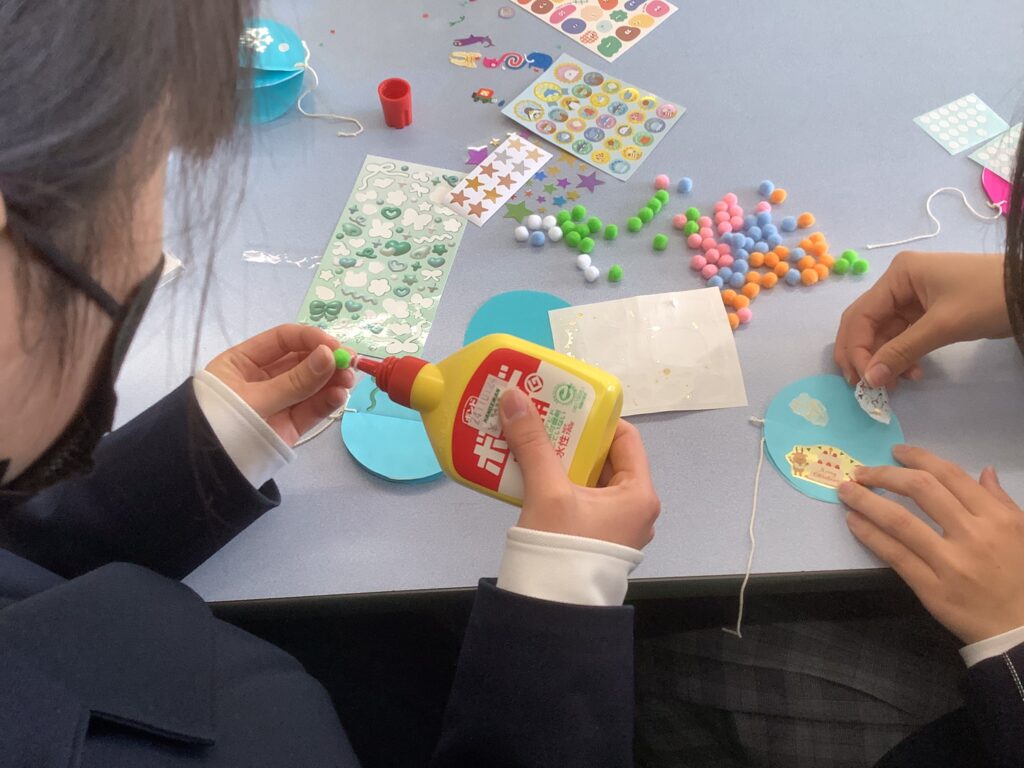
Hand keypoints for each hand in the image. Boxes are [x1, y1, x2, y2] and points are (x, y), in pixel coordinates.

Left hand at [205, 324, 354, 445]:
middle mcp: (263, 378)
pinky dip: (327, 402)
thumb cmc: (221, 423)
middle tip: (350, 361)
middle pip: (301, 361)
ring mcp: (278, 402)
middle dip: (327, 359)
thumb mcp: (255, 399)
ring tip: (348, 380)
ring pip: (311, 385)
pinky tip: (340, 395)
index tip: (333, 345)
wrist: (209, 472)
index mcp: (244, 362)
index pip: (282, 340)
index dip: (309, 338)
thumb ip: (294, 381)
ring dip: (332, 380)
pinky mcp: (289, 425)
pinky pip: (311, 409)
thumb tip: (329, 356)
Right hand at [499, 389, 659, 549]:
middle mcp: (634, 509)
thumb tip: (514, 395)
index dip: (595, 419)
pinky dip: (556, 485)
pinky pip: (578, 501)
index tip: (564, 407)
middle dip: (570, 438)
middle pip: (603, 458)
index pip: (625, 438)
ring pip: (587, 480)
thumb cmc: (563, 547)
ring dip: (559, 461)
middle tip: (540, 421)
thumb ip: (532, 443)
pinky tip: (528, 474)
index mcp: (639, 493)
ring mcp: (614, 527)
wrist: (552, 611)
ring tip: (529, 442)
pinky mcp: (593, 541)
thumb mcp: (547, 491)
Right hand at [833, 251, 1009, 386]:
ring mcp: (913, 296)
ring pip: (883, 333)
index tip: (865, 382)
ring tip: (895, 385)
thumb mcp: (943, 326)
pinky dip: (902, 356)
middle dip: (863, 356)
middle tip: (864, 387)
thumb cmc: (988, 299)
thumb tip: (869, 380)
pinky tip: (912, 373)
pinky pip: (902, 336)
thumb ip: (902, 352)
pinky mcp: (927, 310)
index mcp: (898, 275)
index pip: (861, 316)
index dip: (856, 350)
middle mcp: (899, 283)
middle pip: (865, 324)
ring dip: (884, 360)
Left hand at [839, 445, 1023, 643]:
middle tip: (862, 471)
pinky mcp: (931, 589)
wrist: (1021, 630)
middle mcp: (972, 535)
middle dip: (885, 475)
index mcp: (996, 518)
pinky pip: (895, 556)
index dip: (918, 458)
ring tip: (846, 491)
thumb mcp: (1022, 533)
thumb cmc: (1022, 577)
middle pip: (921, 490)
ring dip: (866, 501)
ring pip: (899, 521)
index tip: (897, 452)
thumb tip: (984, 471)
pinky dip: (870, 535)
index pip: (949, 476)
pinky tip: (854, 522)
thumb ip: (1000, 500)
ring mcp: (950, 563)